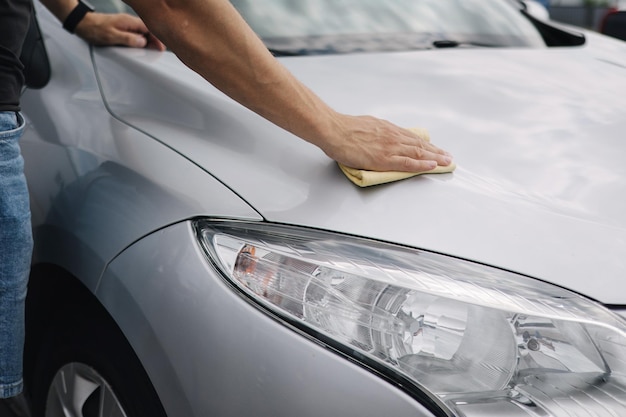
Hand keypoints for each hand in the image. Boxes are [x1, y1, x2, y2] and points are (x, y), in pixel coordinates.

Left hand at [75, 12, 165, 49]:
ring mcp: (126, 24)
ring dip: (147, 41)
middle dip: (155, 41)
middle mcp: (129, 21)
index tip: (161, 48)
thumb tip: (142, 42)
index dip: (157, 38)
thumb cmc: (94, 29)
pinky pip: (135, 34)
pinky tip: (140, 47)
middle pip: (148, 31)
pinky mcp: (122, 28)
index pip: (149, 29)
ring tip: (151, 51)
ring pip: (142, 33)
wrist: (81, 23)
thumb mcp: (111, 37)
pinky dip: (140, 41)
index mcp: (129, 21)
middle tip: (158, 52)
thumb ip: (128, 39)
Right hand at [320, 113, 452, 171]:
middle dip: (436, 151)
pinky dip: (422, 164)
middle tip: (448, 157)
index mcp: (387, 129)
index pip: (411, 137)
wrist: (334, 130)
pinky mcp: (384, 158)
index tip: (435, 148)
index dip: (425, 144)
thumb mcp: (365, 126)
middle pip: (419, 144)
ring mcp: (390, 147)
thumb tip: (377, 136)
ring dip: (435, 158)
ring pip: (418, 153)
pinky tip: (432, 166)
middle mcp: (392, 136)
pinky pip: (408, 162)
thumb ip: (375, 132)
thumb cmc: (343, 128)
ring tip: (446, 162)